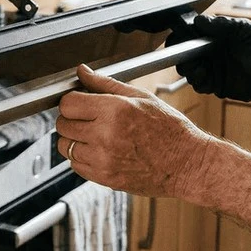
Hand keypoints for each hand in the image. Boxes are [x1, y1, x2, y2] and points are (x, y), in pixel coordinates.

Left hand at [55, 64, 213, 198]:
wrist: (188, 164)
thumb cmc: (170, 129)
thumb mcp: (140, 96)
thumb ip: (105, 83)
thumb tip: (82, 72)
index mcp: (114, 110)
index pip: (67, 104)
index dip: (71, 101)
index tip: (78, 103)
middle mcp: (105, 135)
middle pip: (63, 125)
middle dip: (71, 119)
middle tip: (86, 118)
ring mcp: (103, 159)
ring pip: (65, 147)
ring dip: (73, 140)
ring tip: (93, 135)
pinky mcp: (105, 178)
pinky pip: (75, 166)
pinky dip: (81, 158)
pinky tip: (99, 151)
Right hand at [165, 14, 250, 106]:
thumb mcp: (242, 28)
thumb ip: (220, 25)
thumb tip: (197, 21)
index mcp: (214, 36)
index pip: (189, 34)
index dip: (179, 36)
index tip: (176, 38)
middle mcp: (210, 52)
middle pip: (183, 53)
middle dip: (179, 54)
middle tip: (182, 55)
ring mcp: (213, 69)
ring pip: (188, 70)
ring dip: (188, 68)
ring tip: (196, 67)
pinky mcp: (217, 85)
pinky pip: (199, 85)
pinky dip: (197, 81)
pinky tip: (204, 75)